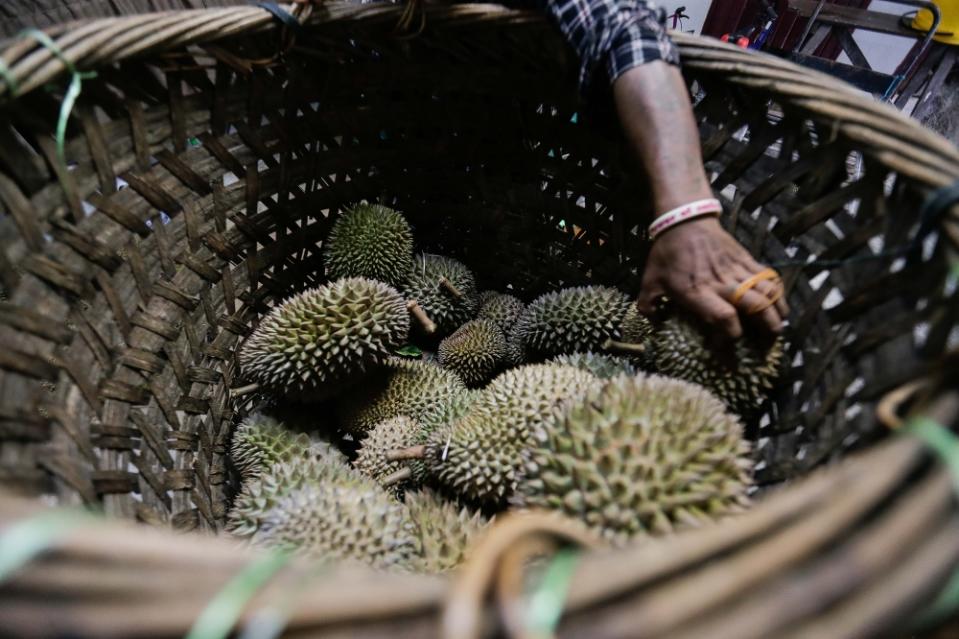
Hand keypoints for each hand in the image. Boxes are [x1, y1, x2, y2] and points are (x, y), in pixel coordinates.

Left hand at [637, 217, 788, 338]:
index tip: (728, 351)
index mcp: (697, 292)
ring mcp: (737, 270)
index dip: (731, 338)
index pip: (724, 318)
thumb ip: (648, 307)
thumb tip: (654, 328)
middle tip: (767, 346)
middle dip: (766, 329)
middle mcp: (722, 283)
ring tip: (778, 328)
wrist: (685, 220)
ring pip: (768, 292)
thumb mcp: (649, 282)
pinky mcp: (747, 259)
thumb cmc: (666, 254)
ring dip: (777, 312)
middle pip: (755, 307)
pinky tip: (779, 305)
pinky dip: (778, 293)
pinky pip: (769, 277)